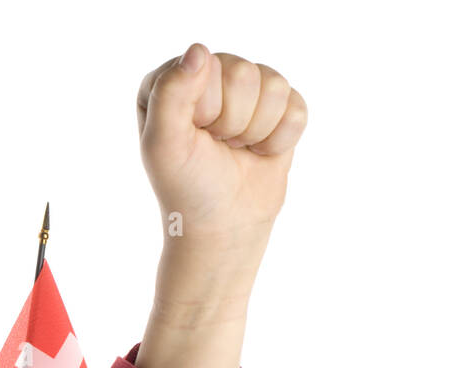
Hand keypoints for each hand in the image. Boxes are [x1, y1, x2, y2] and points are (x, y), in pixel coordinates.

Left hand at [137, 43, 307, 238]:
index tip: (195, 136)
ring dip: (256, 131)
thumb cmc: (187, 187)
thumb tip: (199, 50)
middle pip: (243, 74)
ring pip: (274, 86)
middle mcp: (207, 75)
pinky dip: (279, 139)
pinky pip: (296, 106)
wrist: (224, 225)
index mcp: (170, 80)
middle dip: (232, 123)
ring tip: (236, 148)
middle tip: (217, 146)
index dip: (205, 111)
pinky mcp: (279, 105)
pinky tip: (259, 151)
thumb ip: (170, 95)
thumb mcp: (164, 146)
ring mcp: (245, 88)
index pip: (205, 66)